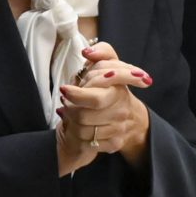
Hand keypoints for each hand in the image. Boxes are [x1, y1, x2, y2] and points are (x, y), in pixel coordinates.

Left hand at [56, 41, 151, 173]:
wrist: (131, 118)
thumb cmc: (114, 89)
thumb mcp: (111, 66)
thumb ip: (102, 53)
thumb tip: (87, 52)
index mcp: (119, 92)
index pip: (95, 98)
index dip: (76, 95)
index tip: (64, 90)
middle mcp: (121, 112)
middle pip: (83, 116)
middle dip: (70, 110)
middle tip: (66, 102)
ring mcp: (119, 129)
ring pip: (83, 131)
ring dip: (72, 123)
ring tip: (71, 113)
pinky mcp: (115, 144)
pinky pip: (88, 144)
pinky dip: (78, 136)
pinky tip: (78, 126)